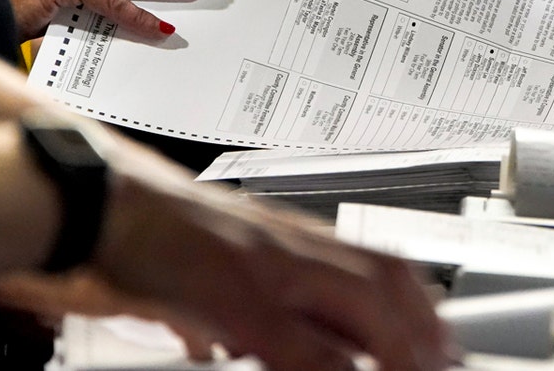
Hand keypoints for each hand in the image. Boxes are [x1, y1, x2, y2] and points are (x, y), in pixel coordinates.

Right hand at [0, 142, 453, 370]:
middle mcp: (294, 247)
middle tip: (447, 364)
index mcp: (298, 239)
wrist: (107, 199)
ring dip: (396, 346)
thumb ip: (275, 302)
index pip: (383, 266)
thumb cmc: (163, 231)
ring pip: (356, 303)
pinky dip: (326, 366)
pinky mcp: (233, 294)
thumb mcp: (234, 262)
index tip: (445, 340)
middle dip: (426, 329)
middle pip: (385, 282)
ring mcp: (268, 267)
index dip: (423, 306)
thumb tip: (303, 344)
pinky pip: (295, 339)